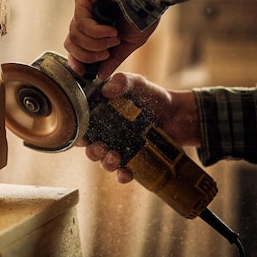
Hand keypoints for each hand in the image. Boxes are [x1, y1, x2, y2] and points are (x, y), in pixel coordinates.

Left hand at [63, 0, 158, 79]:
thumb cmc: (145, 14)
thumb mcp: (129, 43)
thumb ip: (113, 59)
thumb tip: (101, 76)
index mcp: (94, 26)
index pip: (75, 46)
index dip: (76, 60)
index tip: (82, 72)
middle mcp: (85, 15)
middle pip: (70, 43)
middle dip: (87, 55)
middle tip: (106, 54)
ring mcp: (82, 5)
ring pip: (75, 35)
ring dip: (96, 43)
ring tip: (114, 38)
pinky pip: (80, 23)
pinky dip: (96, 32)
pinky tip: (111, 30)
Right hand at [76, 72, 199, 182]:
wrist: (178, 115)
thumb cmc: (153, 97)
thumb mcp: (138, 84)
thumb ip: (123, 81)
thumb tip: (106, 89)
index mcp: (102, 115)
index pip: (83, 125)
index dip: (78, 131)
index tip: (82, 134)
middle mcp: (107, 134)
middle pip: (91, 147)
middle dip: (92, 150)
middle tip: (100, 147)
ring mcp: (121, 149)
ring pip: (104, 161)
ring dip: (105, 162)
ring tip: (115, 157)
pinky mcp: (134, 161)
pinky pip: (124, 173)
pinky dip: (122, 176)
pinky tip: (125, 173)